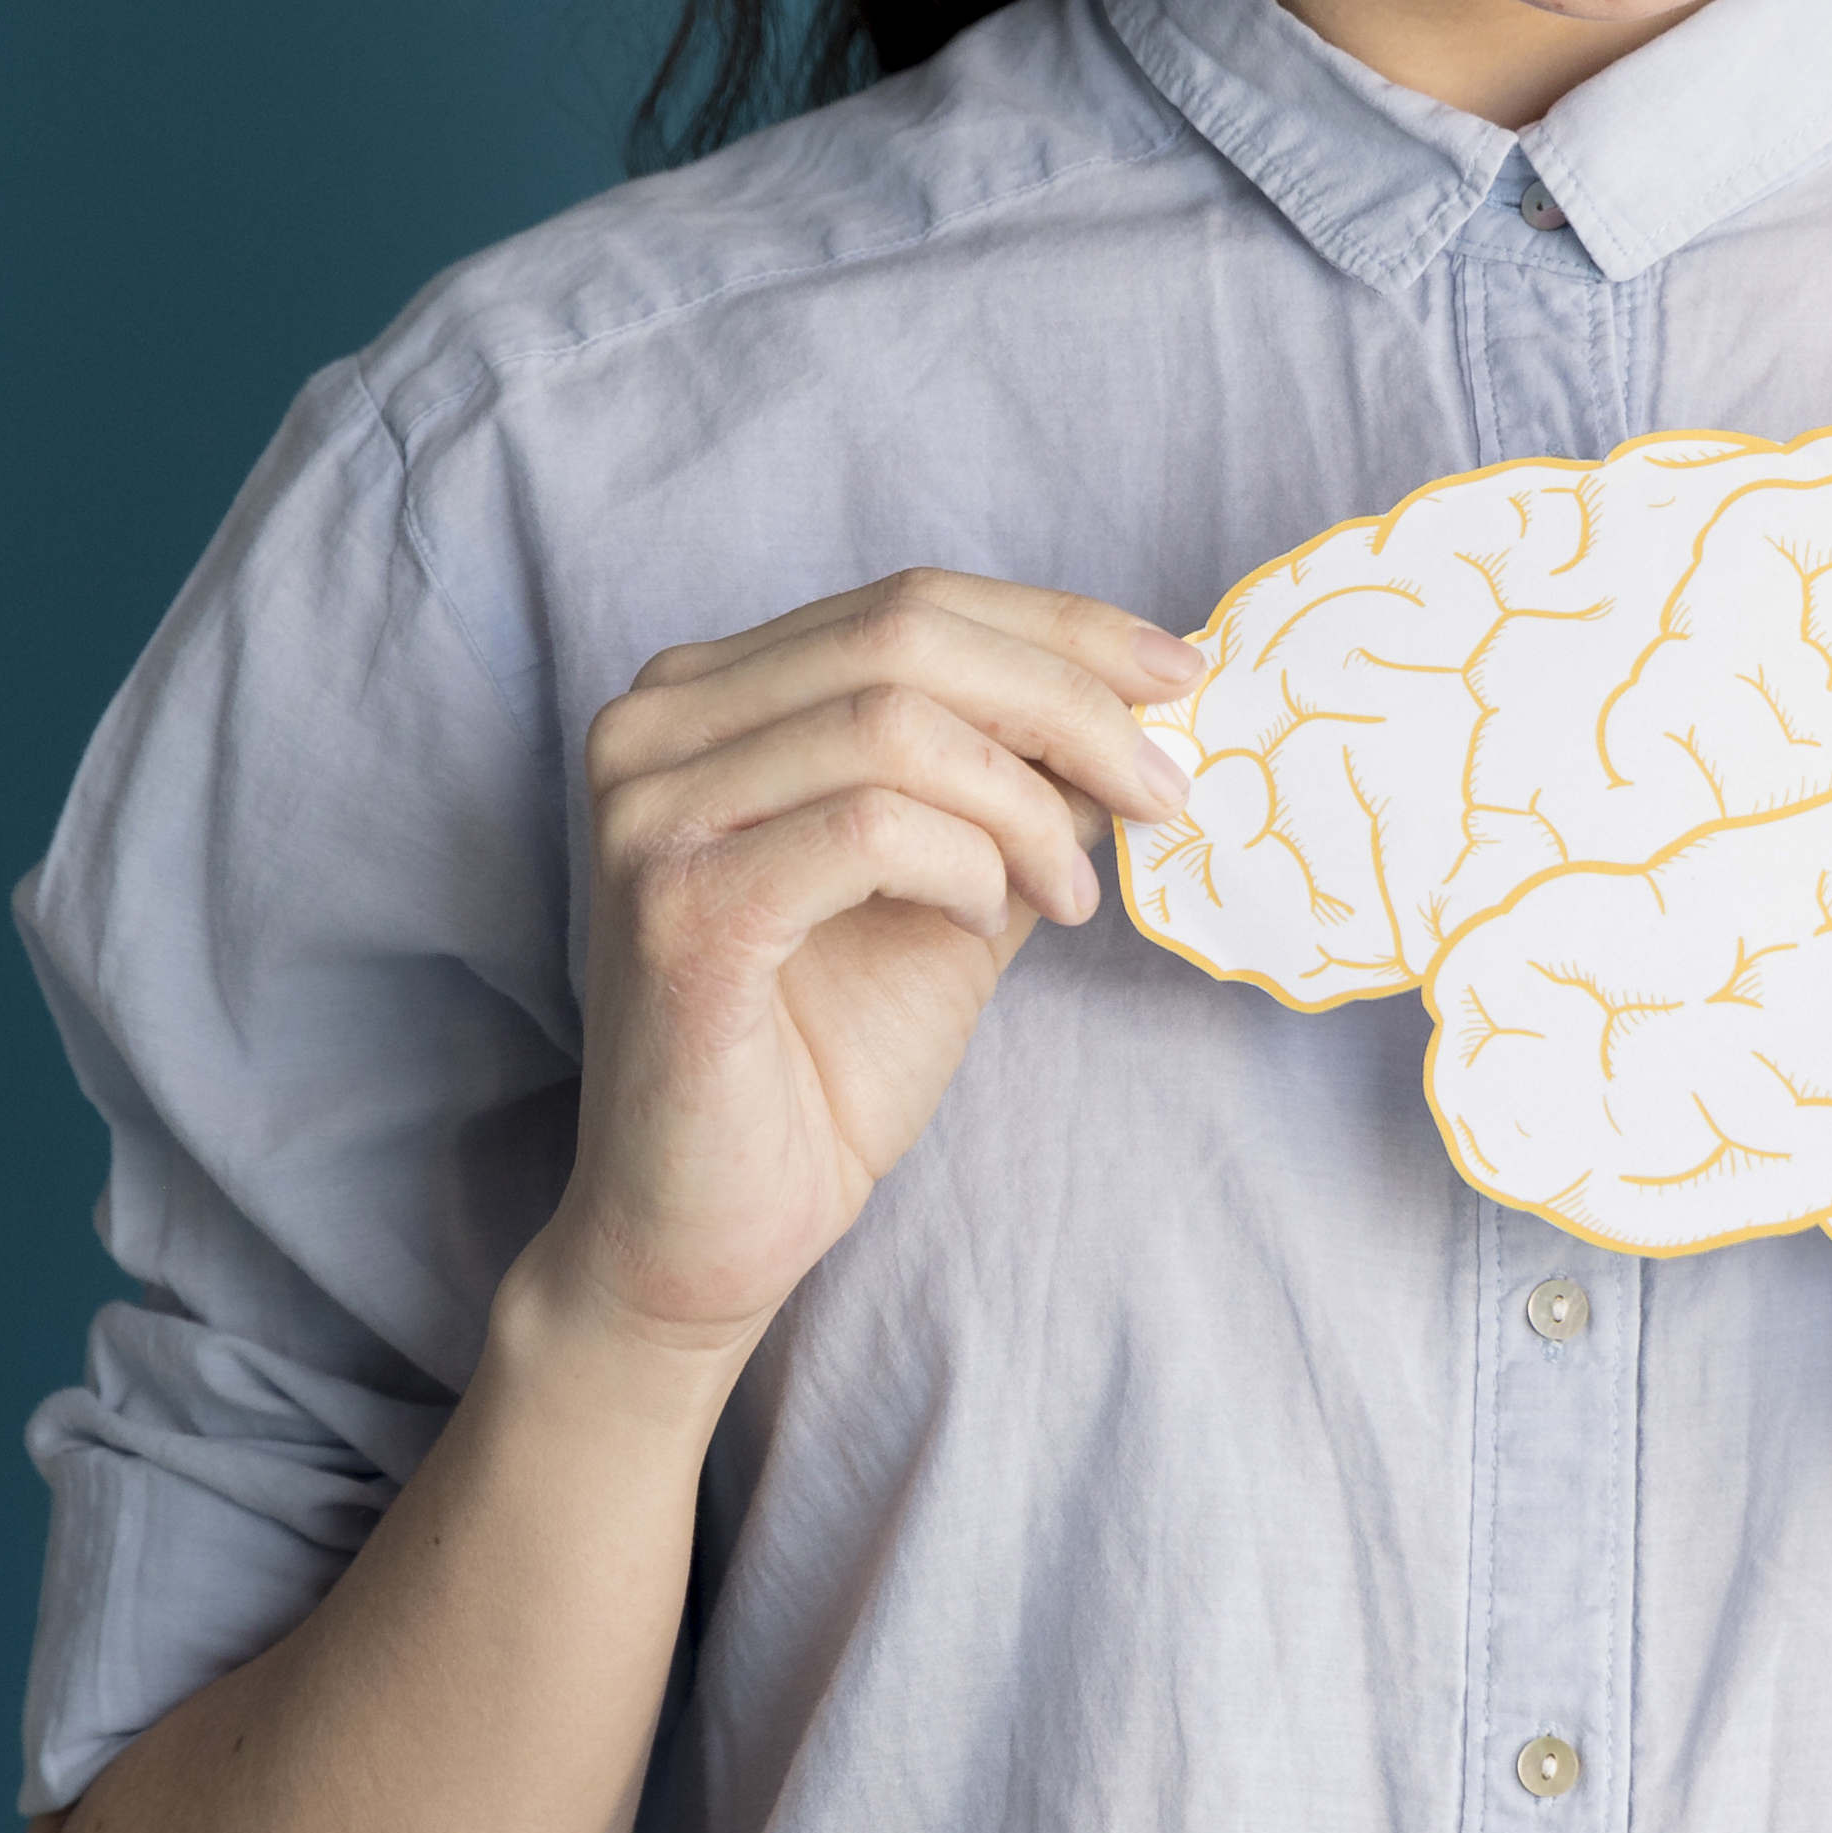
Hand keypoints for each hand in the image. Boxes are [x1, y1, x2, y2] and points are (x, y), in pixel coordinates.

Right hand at [532, 569, 1198, 1369]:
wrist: (709, 1230)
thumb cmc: (821, 1062)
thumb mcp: (955, 885)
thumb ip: (1018, 787)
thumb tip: (1144, 706)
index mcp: (707, 695)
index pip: (906, 603)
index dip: (1058, 628)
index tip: (1180, 676)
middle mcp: (654, 727)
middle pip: (903, 637)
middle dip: (1069, 704)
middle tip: (1163, 791)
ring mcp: (651, 812)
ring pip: (895, 724)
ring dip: (1026, 804)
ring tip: (1071, 894)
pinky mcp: (678, 907)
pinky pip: (869, 828)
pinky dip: (965, 864)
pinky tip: (985, 924)